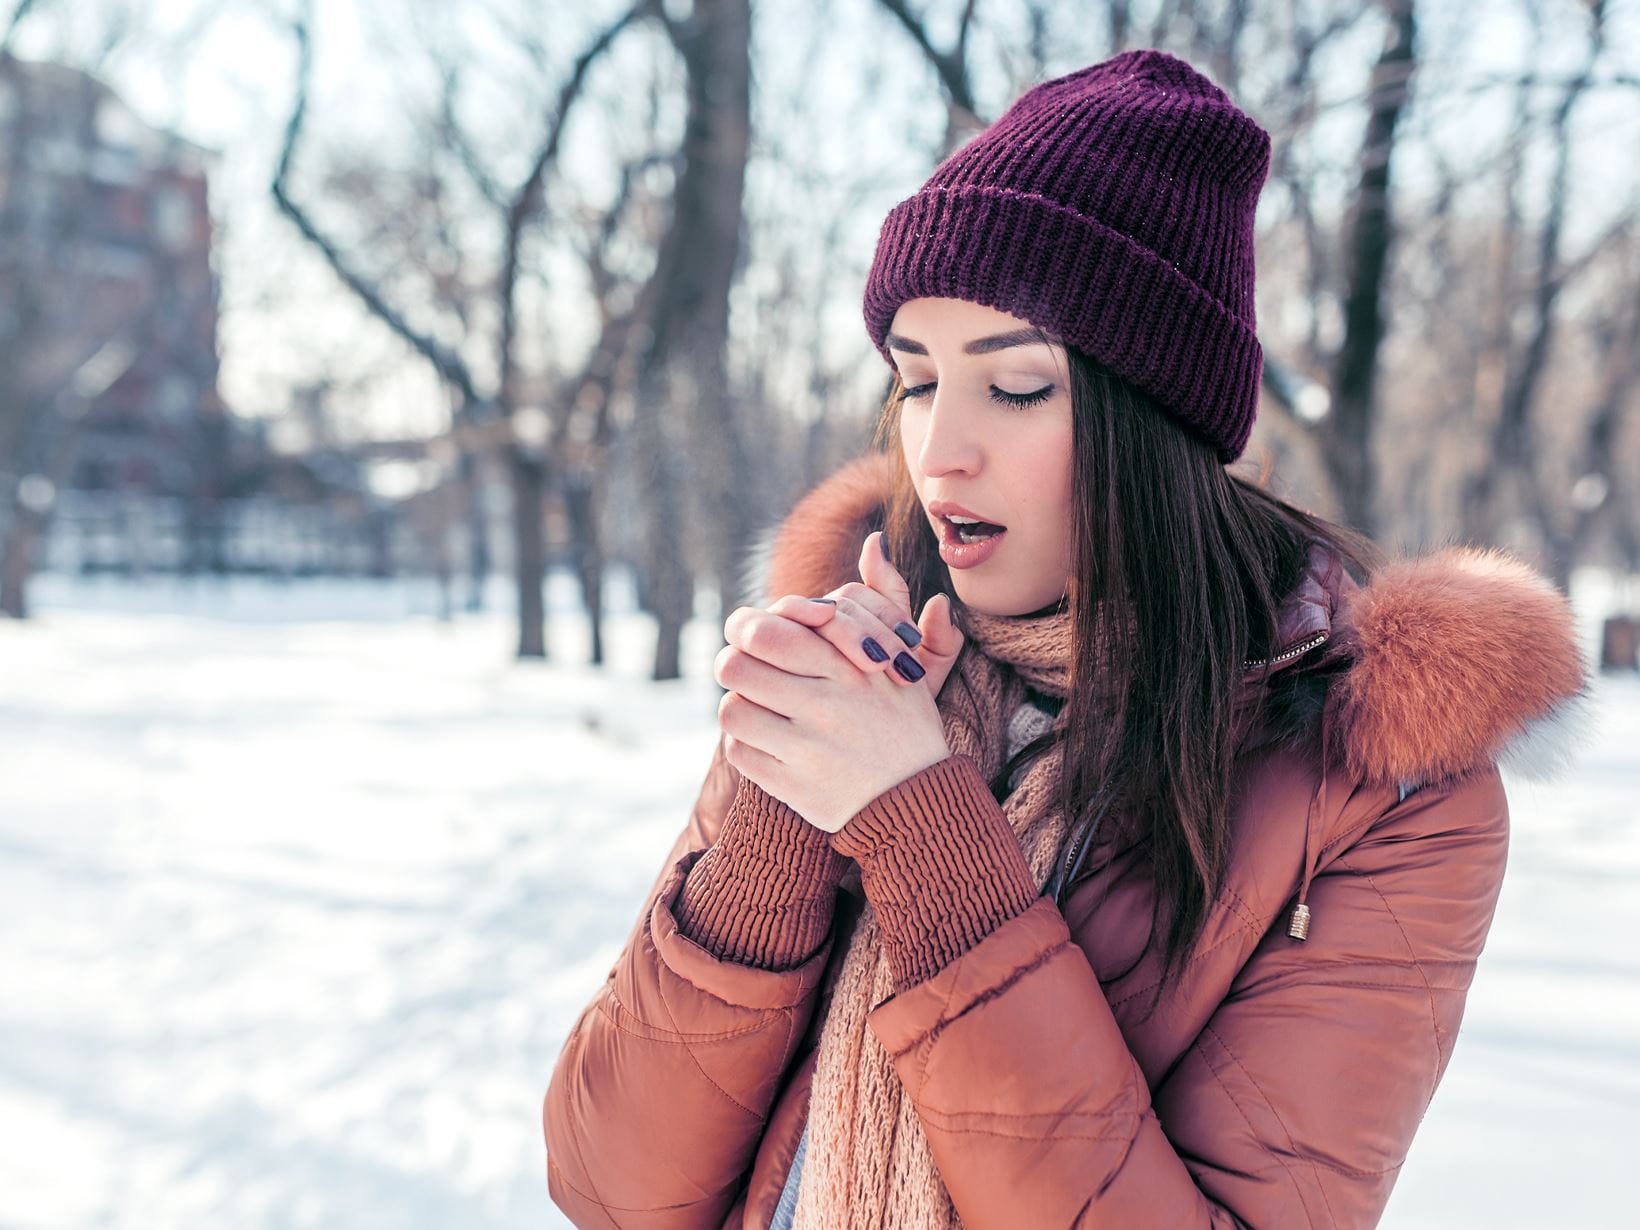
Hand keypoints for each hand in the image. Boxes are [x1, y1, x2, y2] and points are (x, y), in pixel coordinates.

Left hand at [713, 532, 965, 831]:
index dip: (750, 628)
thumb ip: (885, 598)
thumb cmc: (906, 721)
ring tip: (761, 707)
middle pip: (736, 663)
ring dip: (741, 704)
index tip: (761, 638)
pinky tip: (771, 743)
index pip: (767, 629)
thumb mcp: (905, 657)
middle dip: (735, 661)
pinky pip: (738, 751)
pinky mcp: (792, 787)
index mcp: (851, 667)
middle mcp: (828, 705)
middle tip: (747, 668)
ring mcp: (808, 749)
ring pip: (731, 707)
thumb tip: (873, 542)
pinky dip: (747, 744)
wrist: (918, 805)